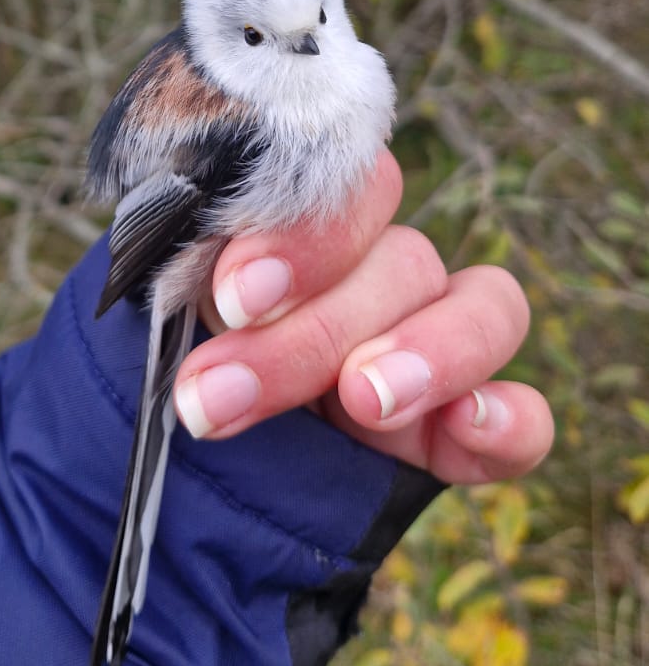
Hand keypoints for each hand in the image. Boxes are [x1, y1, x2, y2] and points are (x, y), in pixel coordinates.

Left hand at [175, 152, 553, 483]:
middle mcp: (376, 278)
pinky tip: (465, 425)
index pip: (348, 184)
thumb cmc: (149, 371)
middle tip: (220, 394)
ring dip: (428, 351)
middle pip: (401, 258)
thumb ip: (177, 265)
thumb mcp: (149, 309)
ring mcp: (428, 357)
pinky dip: (507, 420)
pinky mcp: (455, 440)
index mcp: (307, 230)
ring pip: (484, 309)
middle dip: (311, 332)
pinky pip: (524, 421)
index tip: (235, 292)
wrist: (140, 481)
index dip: (305, 231)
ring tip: (362, 400)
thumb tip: (197, 247)